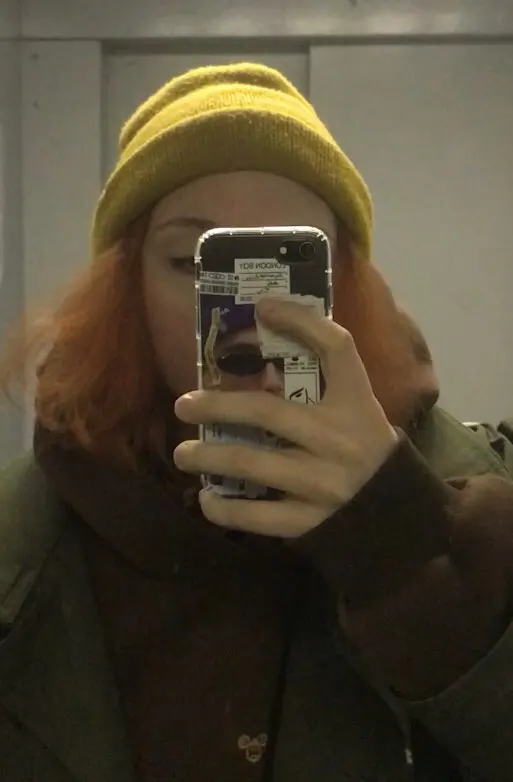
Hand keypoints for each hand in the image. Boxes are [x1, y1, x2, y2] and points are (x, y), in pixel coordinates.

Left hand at [173, 298, 397, 538]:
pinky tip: (207, 500)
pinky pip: (256, 518)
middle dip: (216, 405)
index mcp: (355, 403)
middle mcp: (337, 440)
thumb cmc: (364, 446)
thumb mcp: (356, 404)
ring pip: (250, 463)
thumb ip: (324, 375)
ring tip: (183, 454)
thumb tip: (268, 329)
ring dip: (207, 457)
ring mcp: (321, 483)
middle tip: (184, 406)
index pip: (336, 348)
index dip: (300, 320)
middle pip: (265, 412)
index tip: (262, 306)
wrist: (394, 510)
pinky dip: (225, 510)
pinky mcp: (310, 522)